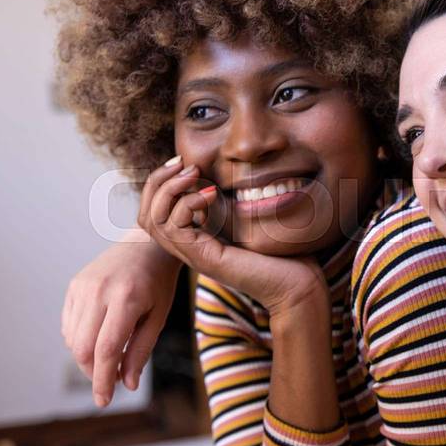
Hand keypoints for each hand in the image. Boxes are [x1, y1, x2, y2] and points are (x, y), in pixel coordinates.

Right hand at [62, 230, 181, 406]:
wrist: (147, 245)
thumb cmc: (159, 282)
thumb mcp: (159, 316)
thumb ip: (142, 350)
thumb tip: (129, 384)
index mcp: (126, 299)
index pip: (106, 349)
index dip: (104, 380)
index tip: (104, 401)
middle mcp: (99, 292)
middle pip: (83, 348)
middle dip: (94, 372)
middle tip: (111, 380)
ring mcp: (83, 287)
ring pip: (72, 339)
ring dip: (87, 357)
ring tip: (110, 354)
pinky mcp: (74, 286)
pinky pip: (69, 325)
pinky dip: (79, 340)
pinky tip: (98, 336)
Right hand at [137, 159, 328, 317]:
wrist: (299, 284)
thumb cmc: (282, 252)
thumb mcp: (248, 217)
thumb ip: (229, 202)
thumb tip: (217, 175)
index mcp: (196, 238)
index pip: (155, 210)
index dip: (162, 181)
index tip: (184, 161)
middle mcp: (189, 249)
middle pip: (145, 214)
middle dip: (158, 181)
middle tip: (182, 162)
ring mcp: (194, 255)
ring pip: (152, 221)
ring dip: (169, 189)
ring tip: (194, 174)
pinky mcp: (205, 259)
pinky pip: (174, 229)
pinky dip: (187, 205)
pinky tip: (211, 194)